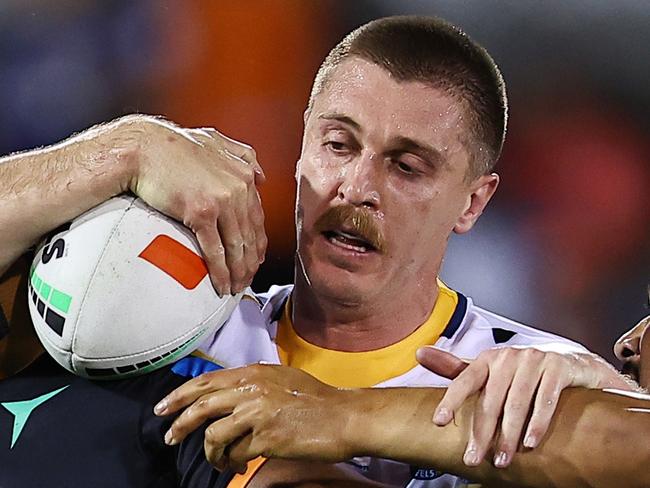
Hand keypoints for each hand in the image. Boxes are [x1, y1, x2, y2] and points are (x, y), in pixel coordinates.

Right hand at [106, 115, 266, 295]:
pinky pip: (215, 250)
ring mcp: (221, 201)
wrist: (143, 147)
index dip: (257, 243)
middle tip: (246, 280)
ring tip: (236, 287)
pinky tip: (222, 285)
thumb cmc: (173, 145)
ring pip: (236, 246)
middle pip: (250, 235)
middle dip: (250, 263)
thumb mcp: (215, 141)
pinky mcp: (201, 213)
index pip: (258, 217)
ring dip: (238, 272)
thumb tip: (261, 176)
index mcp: (243, 175)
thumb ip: (242, 155)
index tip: (255, 259)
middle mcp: (237, 188)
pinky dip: (220, 272)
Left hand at [153, 364, 355, 472]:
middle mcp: (251, 389)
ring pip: (214, 435)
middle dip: (179, 424)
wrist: (342, 416)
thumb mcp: (282, 378)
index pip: (206, 382)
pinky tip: (240, 464)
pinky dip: (232, 462)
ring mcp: (257, 413)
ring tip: (218, 461)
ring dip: (211, 453)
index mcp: (253, 373)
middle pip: (201, 406)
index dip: (180, 395)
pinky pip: (236, 453)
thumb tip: (228, 394)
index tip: (164, 408)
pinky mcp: (266, 437)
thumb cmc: (316, 398)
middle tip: (170, 438)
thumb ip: (253, 382)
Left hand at [416, 346, 634, 468]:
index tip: (439, 422)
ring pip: (517, 402)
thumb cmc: (523, 371)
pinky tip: (530, 444)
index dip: (451, 400)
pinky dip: (537, 423)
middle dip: (481, 433)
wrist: (571, 363)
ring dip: (508, 435)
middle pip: (490, 399)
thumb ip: (455, 367)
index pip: (464, 380)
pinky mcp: (558, 368)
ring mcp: (534, 360)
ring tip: (501, 459)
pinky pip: (546, 399)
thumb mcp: (488, 369)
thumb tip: (419, 353)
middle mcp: (508, 356)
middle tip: (472, 459)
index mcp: (488, 358)